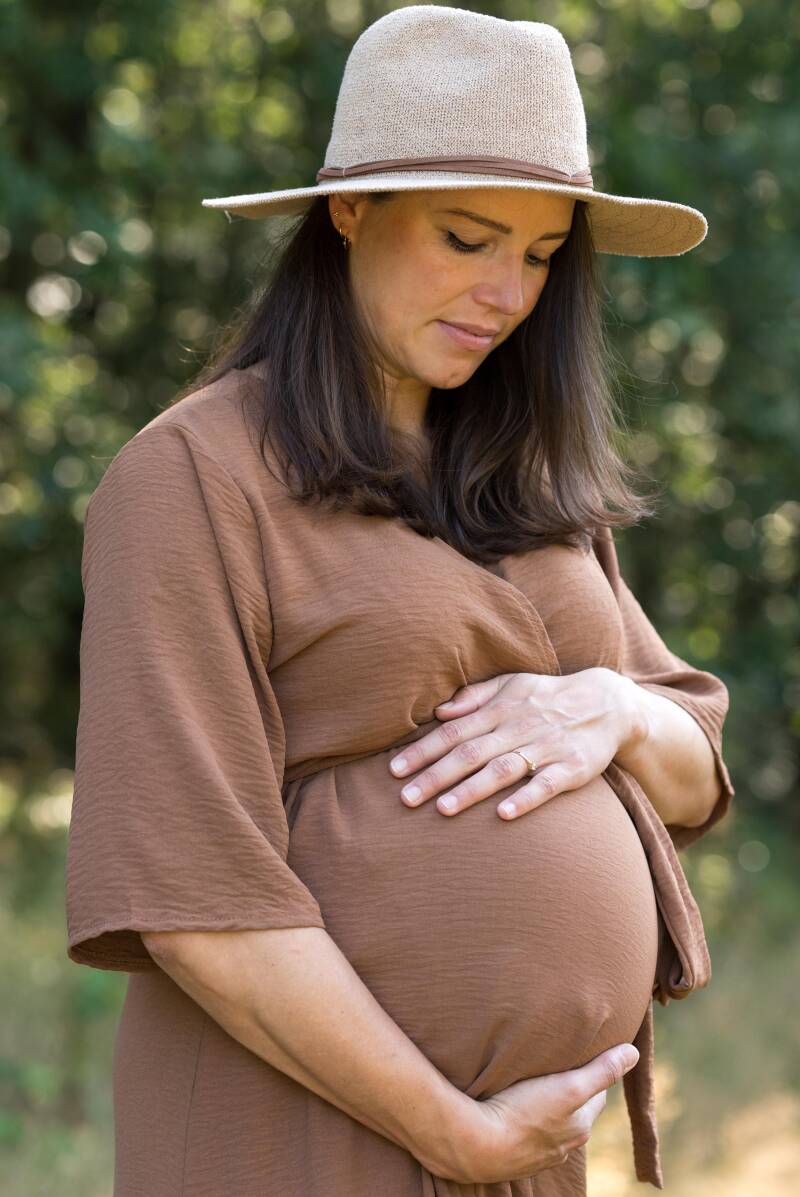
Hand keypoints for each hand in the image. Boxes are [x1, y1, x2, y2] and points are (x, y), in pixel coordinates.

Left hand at [389, 668, 646, 819]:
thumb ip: (475, 696)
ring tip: (443, 809)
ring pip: (503, 769)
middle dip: (436, 775)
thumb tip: (438, 711)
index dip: (424, 751)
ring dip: (472, 789)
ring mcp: (546, 748)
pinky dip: (526, 798)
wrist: (608, 703)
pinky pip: (547, 784)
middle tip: (405, 798)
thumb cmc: (548, 697)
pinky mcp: (572, 768)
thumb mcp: (512, 685)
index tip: (395, 770)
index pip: (455, 731)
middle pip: (471, 753)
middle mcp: (519, 727)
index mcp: (501, 709)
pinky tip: (505, 815)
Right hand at [428, 1042, 639, 1183]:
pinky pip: (527, 1134)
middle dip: (571, 1091)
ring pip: (550, 1124)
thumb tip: (634, 1053)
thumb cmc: (524, 1113)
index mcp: (579, 1127)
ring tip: (534, 1086)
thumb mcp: (569, 1086)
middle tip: (558, 1067)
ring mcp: (538, 1154)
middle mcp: (563, 1146)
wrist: (477, 1146)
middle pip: (575, 1111)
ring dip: (547, 1107)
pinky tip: (513, 1109)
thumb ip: (601, 1071)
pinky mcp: (514, 1156)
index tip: (584, 1056)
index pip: (596, 1095)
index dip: (592, 1074)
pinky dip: (526, 1121)